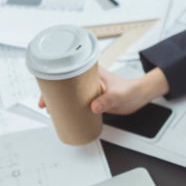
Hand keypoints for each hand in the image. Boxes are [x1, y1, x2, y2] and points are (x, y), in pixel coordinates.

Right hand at [38, 66, 168, 115]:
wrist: (140, 95)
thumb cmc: (131, 91)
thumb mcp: (118, 97)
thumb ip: (107, 101)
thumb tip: (93, 106)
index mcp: (91, 72)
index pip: (67, 73)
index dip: (54, 82)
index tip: (47, 93)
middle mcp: (87, 78)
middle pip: (64, 83)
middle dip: (51, 93)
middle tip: (45, 105)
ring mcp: (88, 87)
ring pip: (68, 92)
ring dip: (59, 100)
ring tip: (51, 110)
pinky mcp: (91, 96)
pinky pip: (75, 99)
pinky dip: (68, 105)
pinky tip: (64, 113)